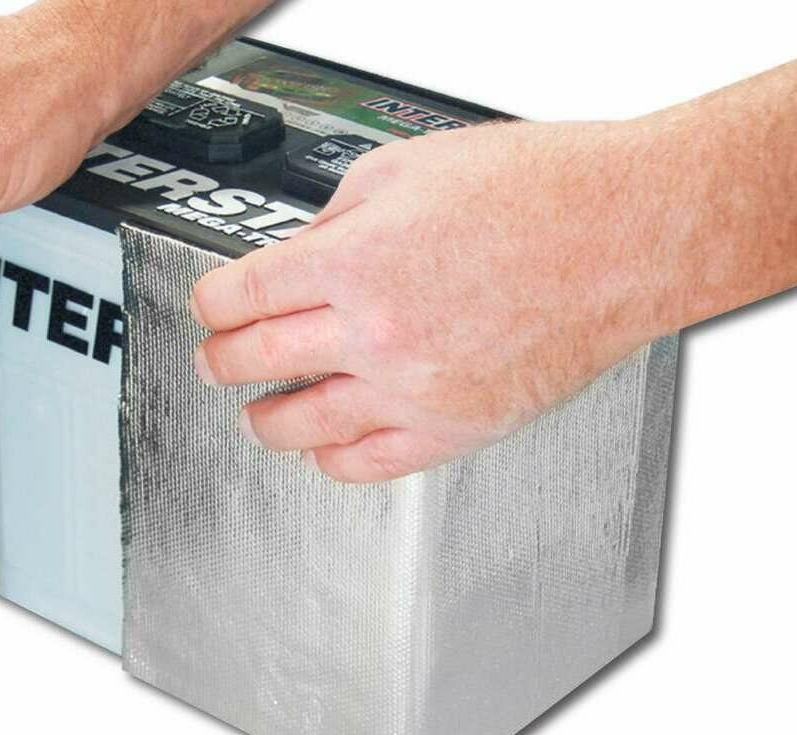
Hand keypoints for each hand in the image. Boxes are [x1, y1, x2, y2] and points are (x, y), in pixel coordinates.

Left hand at [190, 120, 672, 482]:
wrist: (626, 234)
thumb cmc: (539, 193)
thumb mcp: (406, 168)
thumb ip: (335, 217)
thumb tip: (300, 253)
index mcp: (353, 261)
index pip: (239, 296)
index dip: (209, 302)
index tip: (210, 306)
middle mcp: (375, 332)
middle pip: (253, 361)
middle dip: (219, 358)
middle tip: (214, 358)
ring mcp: (413, 389)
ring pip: (299, 425)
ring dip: (262, 420)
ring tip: (256, 412)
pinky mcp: (456, 429)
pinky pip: (368, 464)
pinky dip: (331, 459)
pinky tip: (323, 447)